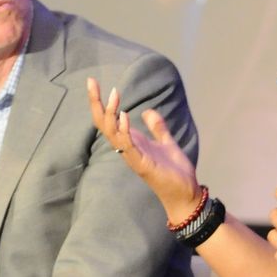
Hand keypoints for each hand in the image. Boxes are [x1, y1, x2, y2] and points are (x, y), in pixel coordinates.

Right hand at [87, 78, 201, 222]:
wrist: (185, 194)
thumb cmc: (174, 173)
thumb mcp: (166, 143)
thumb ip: (157, 128)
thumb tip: (147, 111)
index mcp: (131, 142)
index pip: (109, 120)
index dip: (100, 102)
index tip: (95, 82)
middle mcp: (127, 148)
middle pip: (103, 124)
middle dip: (96, 103)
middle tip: (91, 81)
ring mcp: (132, 156)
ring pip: (112, 133)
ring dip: (110, 114)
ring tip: (113, 95)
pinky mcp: (141, 164)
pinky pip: (127, 146)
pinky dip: (124, 131)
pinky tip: (125, 116)